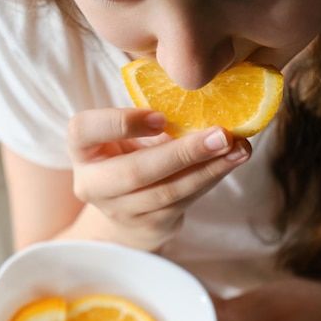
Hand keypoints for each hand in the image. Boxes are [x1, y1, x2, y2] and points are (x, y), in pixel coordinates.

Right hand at [67, 107, 250, 250]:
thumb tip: (206, 95)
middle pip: (135, 172)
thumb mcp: (128, 133)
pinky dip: (210, 179)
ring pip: (167, 191)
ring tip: (238, 148)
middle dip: (183, 152)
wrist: (127, 210)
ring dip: (207, 169)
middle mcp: (93, 184)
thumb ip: (152, 116)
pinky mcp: (149, 225)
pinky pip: (184, 201)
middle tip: (221, 134)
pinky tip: (231, 162)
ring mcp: (120, 210)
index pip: (85, 130)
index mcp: (82, 149)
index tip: (160, 117)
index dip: (121, 123)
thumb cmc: (129, 153)